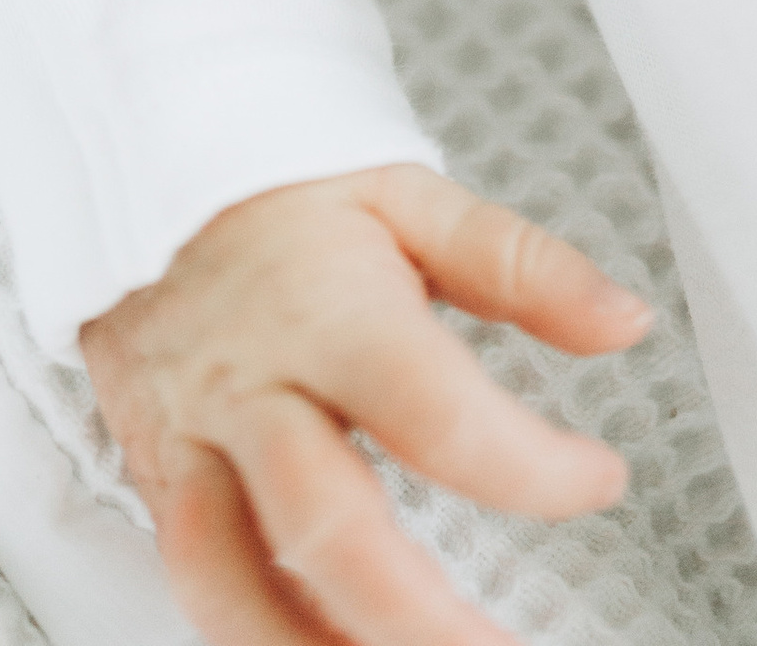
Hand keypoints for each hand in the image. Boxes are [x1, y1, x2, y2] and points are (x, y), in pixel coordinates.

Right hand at [81, 160, 650, 644]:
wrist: (135, 158)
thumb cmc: (276, 188)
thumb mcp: (409, 195)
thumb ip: (521, 265)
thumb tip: (621, 320)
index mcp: (326, 309)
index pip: (437, 414)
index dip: (531, 469)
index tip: (597, 481)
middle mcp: (250, 385)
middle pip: (329, 528)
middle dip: (421, 623)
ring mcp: (189, 438)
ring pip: (232, 583)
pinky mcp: (153, 474)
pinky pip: (192, 580)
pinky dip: (257, 636)